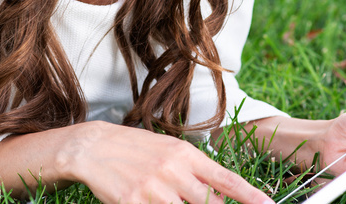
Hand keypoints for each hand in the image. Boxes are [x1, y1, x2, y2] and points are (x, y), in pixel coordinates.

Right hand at [64, 121, 274, 203]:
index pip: (226, 179)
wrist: (95, 147)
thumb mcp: (170, 151)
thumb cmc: (136, 149)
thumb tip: (218, 190)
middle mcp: (174, 172)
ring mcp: (153, 189)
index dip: (250, 196)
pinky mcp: (132, 203)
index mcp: (187, 155)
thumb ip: (195, 170)